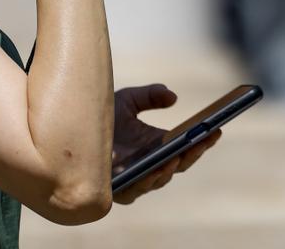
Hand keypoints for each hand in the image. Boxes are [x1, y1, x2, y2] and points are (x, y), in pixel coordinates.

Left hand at [110, 84, 222, 204]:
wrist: (67, 128)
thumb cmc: (98, 116)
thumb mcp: (127, 99)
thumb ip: (150, 96)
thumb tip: (173, 97)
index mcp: (154, 147)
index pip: (184, 148)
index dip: (202, 141)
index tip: (217, 127)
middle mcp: (147, 166)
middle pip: (178, 165)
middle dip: (194, 152)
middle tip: (207, 137)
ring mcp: (133, 178)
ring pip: (160, 179)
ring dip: (173, 167)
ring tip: (182, 153)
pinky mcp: (115, 187)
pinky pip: (136, 188)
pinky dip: (150, 178)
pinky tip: (157, 165)